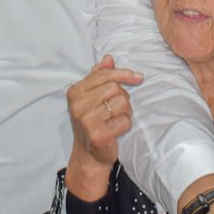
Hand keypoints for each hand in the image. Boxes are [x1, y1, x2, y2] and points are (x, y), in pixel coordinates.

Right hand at [64, 55, 143, 199]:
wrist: (88, 155)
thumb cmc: (92, 122)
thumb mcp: (91, 98)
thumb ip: (99, 77)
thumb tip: (109, 58)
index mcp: (75, 92)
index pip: (103, 75)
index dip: (123, 74)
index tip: (138, 78)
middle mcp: (78, 105)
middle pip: (115, 88)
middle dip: (122, 97)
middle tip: (115, 110)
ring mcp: (87, 121)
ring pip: (122, 103)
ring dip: (125, 111)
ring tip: (115, 119)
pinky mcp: (98, 135)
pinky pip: (125, 121)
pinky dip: (126, 125)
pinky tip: (116, 130)